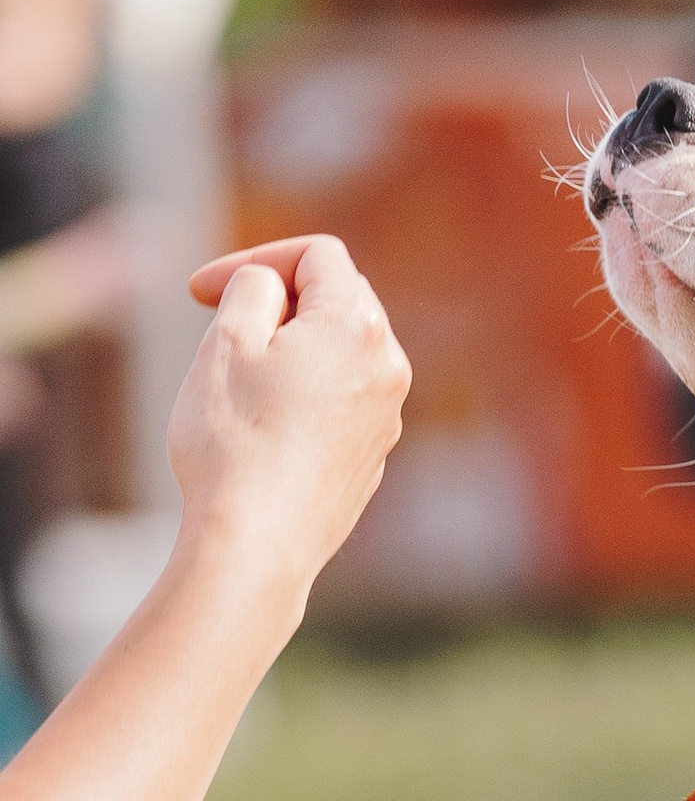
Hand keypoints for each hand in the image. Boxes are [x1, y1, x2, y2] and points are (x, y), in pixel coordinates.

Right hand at [169, 236, 408, 602]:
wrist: (257, 545)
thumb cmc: (235, 440)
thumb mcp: (227, 340)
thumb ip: (253, 288)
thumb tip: (273, 285)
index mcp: (357, 327)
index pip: (317, 255)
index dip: (256, 258)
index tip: (201, 291)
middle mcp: (388, 368)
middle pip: (337, 299)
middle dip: (278, 298)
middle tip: (220, 325)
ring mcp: (386, 418)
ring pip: (340, 353)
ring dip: (291, 347)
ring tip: (240, 380)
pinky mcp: (371, 458)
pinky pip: (341, 402)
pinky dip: (305, 393)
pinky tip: (262, 426)